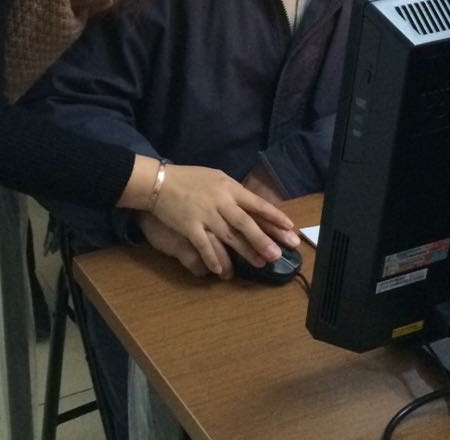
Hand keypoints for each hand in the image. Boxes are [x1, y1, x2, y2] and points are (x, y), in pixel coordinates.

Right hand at [145, 163, 298, 276]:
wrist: (160, 182)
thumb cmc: (190, 178)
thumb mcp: (216, 178)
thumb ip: (233, 192)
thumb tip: (252, 205)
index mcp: (229, 187)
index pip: (256, 203)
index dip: (274, 216)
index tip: (289, 228)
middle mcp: (220, 201)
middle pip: (245, 223)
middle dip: (263, 239)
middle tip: (278, 254)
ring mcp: (205, 214)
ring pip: (229, 236)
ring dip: (246, 251)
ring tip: (261, 263)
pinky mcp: (190, 227)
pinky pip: (204, 245)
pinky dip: (213, 258)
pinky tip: (222, 271)